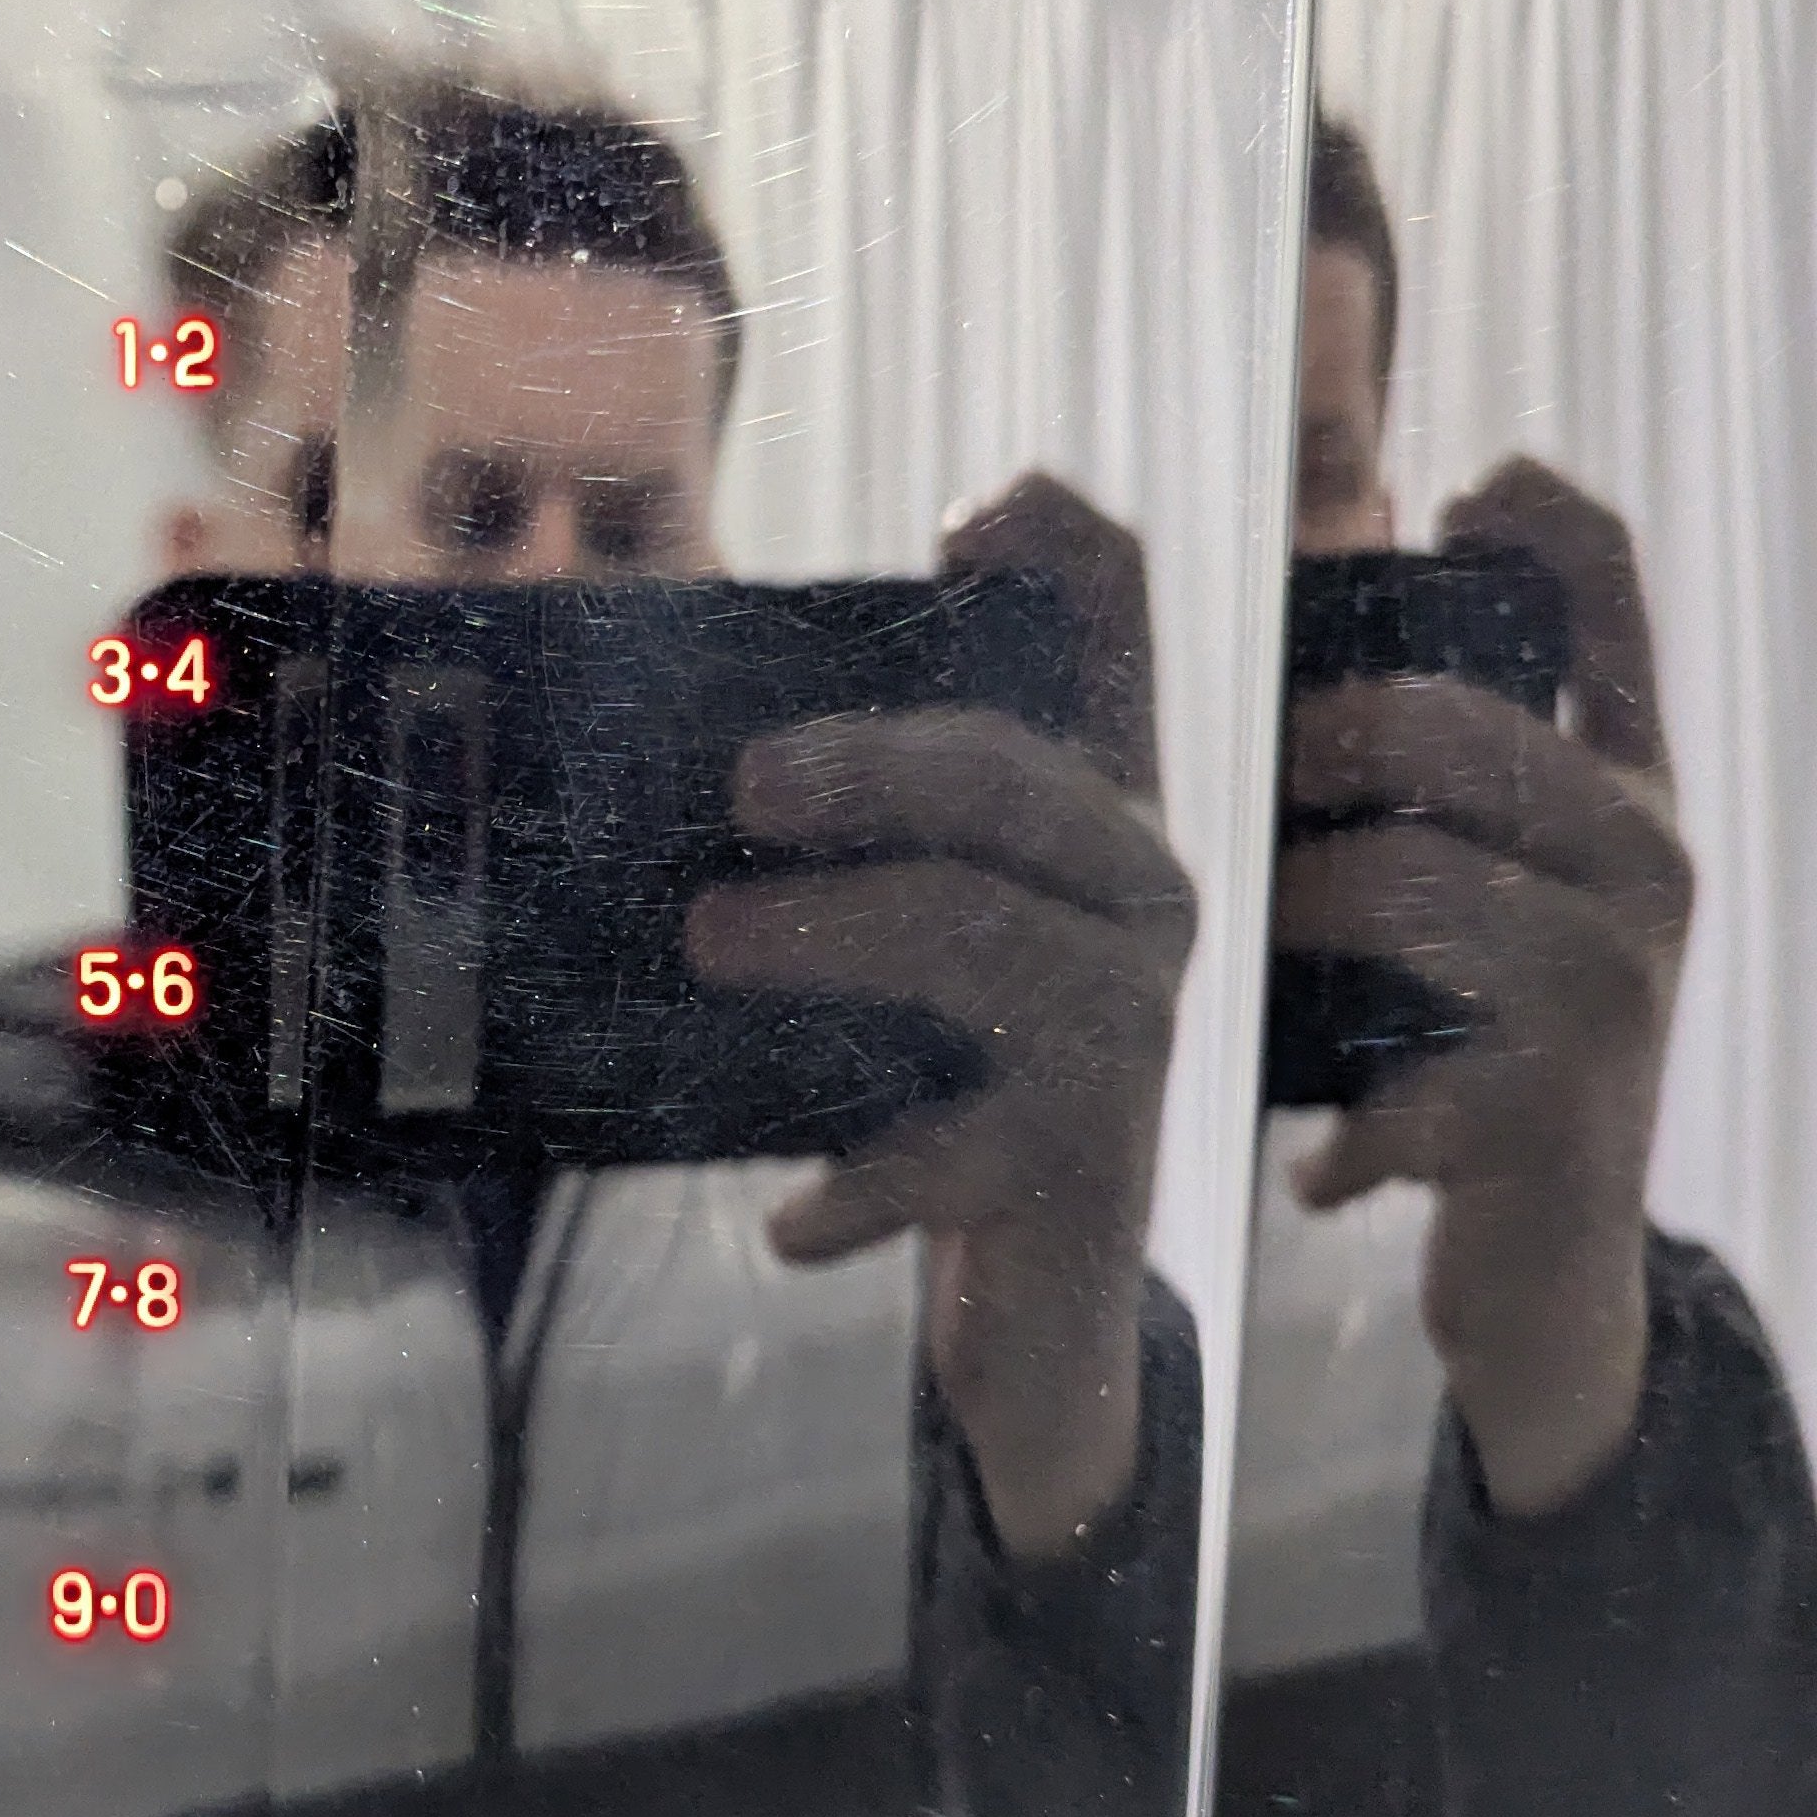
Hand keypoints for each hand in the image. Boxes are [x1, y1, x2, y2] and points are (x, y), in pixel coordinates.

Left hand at [685, 475, 1194, 1554]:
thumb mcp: (882, 935)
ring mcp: (1124, 1033)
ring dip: (837, 933)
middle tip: (739, 784)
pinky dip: (861, 1189)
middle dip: (874, 765)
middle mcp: (1134, 898)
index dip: (1065, 552)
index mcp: (1081, 812)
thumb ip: (822, 830)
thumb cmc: (920, 1079)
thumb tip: (681, 759)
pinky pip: (957, 1159)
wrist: (1027, 1303)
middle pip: (1015, 784)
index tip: (968, 513)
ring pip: (987, 938)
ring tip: (712, 939)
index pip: (1114, 632)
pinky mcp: (1084, 1168)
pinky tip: (787, 1225)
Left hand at [1278, 457, 1690, 1513]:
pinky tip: (1319, 1166)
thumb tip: (1344, 523)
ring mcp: (1616, 989)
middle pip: (1451, 727)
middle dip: (1317, 735)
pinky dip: (1337, 1125)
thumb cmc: (1452, 1045)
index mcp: (1618, 789)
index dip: (1545, 515)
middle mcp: (1647, 866)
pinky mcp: (1556, 1111)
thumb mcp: (1450, 881)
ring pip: (1401, 877)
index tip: (1463, 480)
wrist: (1545, 1282)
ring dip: (1294, 912)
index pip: (1615, 594)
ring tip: (1258, 961)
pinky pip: (1396, 1063)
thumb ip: (1404, 745)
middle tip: (1245, 782)